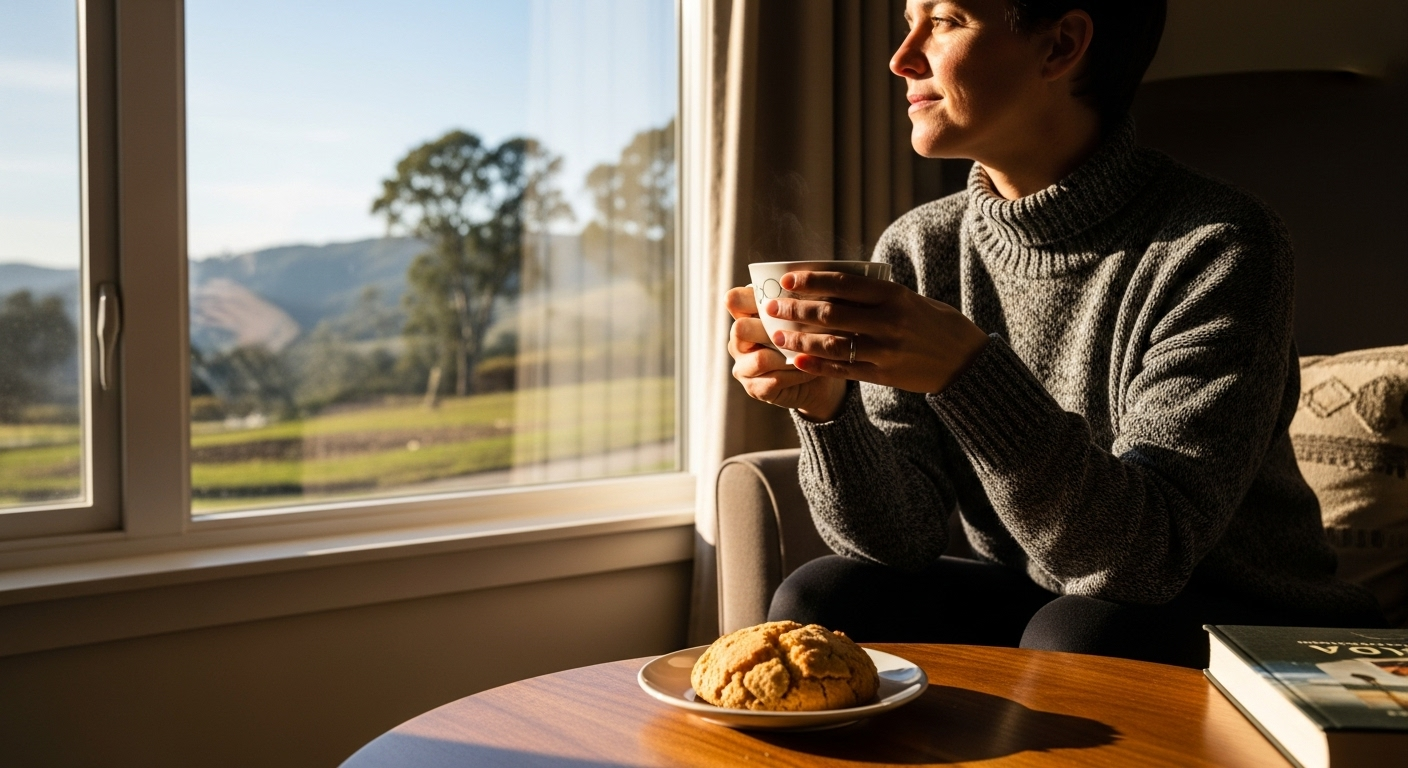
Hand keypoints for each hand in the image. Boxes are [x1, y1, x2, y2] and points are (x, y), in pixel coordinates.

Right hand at [726, 285, 847, 420]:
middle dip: (771, 330)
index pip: (733, 300)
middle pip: (741, 328)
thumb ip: (798, 301)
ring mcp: (743, 366)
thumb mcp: (806, 315)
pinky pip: (774, 380)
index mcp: (745, 315)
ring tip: (810, 354)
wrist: (820, 372)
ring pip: (760, 358)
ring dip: (789, 356)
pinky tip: (809, 370)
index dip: (750, 298)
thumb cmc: (811, 336)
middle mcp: (738, 340)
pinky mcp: (754, 388)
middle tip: (798, 331)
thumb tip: (808, 284)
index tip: (777, 302)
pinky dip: (796, 374)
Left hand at [763, 270, 988, 393]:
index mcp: (893, 295)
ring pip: (832, 344)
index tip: (786, 280)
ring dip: (800, 339)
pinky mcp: (884, 375)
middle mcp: (888, 321)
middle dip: (796, 310)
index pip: (843, 284)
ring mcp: (885, 350)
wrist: (965, 360)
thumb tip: (830, 285)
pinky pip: (844, 369)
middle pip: (831, 314)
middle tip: (772, 308)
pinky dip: (818, 364)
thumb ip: (874, 294)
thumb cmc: (932, 322)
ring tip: (778, 335)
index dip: (811, 281)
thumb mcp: (908, 298)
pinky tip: (797, 359)